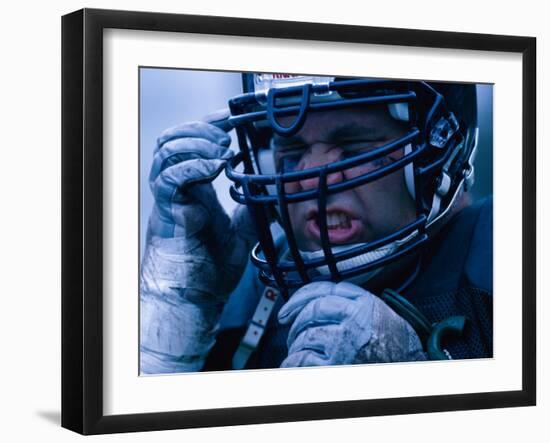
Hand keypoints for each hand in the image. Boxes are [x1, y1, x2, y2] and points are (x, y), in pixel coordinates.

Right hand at [143, 120, 255, 301]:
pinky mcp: (165, 211)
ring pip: (166, 151)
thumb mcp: (242, 232)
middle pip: (172, 139)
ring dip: (196, 142)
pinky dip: (193, 165)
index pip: (192, 144)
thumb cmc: (211, 268)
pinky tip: (215, 166)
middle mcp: (177, 188)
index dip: (210, 126)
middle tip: (227, 133)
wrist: (193, 296)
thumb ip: (253, 211)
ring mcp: (169, 198)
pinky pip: (170, 178)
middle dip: (200, 128)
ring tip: (223, 150)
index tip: (233, 119)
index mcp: (193, 189)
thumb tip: (273, 195)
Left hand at [278, 281, 425, 366]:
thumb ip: (351, 304)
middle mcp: (354, 318)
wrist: (414, 369)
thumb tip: (316, 303)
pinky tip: (298, 364)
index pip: (323, 289)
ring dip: (298, 345)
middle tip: (292, 334)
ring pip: (305, 334)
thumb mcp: (378, 314)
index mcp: (363, 303)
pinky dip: (295, 362)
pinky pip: (303, 358)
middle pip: (312, 310)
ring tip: (302, 353)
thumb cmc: (397, 347)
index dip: (300, 298)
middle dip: (296, 323)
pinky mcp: (337, 362)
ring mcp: (344, 340)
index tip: (288, 308)